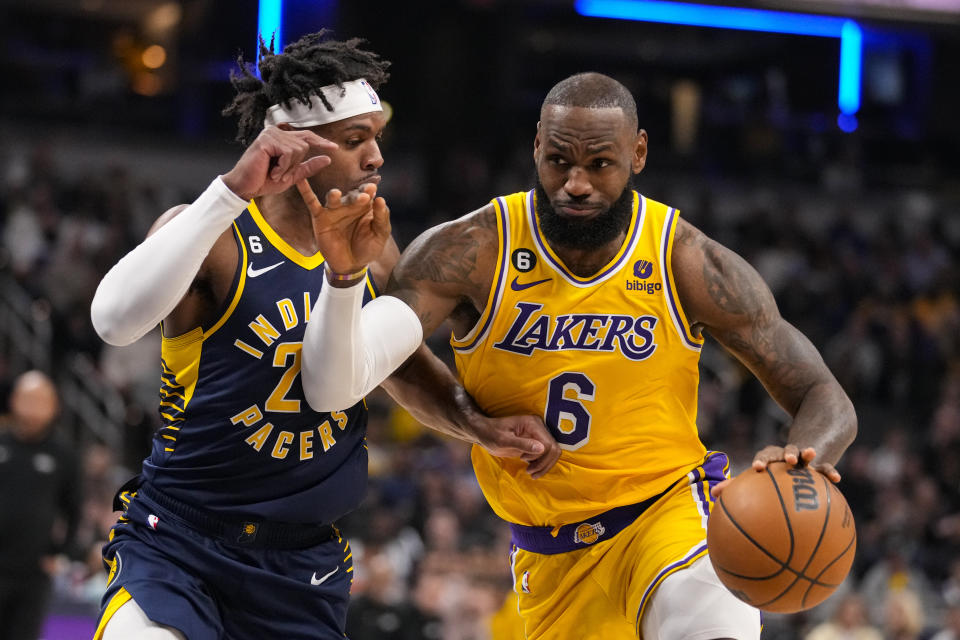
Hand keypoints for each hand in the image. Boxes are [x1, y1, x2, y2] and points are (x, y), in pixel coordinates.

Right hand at [221, 126, 337, 199]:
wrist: (245, 187)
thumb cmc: (264, 181)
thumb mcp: (291, 175)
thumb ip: (308, 167)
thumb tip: (327, 159)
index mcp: (281, 137)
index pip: (306, 136)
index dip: (321, 141)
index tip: (334, 147)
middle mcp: (276, 131)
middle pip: (305, 144)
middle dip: (296, 164)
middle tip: (280, 175)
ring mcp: (271, 133)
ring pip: (298, 149)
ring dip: (288, 167)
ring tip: (274, 173)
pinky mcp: (266, 139)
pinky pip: (288, 153)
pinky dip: (283, 166)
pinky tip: (271, 171)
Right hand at [297, 181, 390, 277]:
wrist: (351, 266)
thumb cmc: (367, 248)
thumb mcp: (380, 234)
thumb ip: (381, 218)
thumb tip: (381, 199)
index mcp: (365, 206)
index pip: (367, 194)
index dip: (369, 191)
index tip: (372, 189)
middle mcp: (349, 205)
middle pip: (352, 196)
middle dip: (356, 196)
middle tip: (363, 198)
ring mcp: (334, 210)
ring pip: (333, 199)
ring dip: (334, 195)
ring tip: (336, 194)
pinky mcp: (320, 218)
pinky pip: (312, 202)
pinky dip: (306, 191)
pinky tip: (300, 180)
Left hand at [474, 415, 560, 478]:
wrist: (484, 432)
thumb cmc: (490, 434)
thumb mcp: (503, 440)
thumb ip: (522, 444)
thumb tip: (541, 449)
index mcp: (532, 424)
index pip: (549, 444)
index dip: (540, 457)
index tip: (523, 459)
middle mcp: (539, 427)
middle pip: (554, 449)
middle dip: (544, 464)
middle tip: (530, 473)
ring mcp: (538, 435)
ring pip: (552, 453)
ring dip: (544, 466)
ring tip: (530, 473)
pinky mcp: (536, 442)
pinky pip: (546, 455)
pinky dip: (541, 465)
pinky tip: (531, 469)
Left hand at [710, 445, 839, 497]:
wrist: (795, 461)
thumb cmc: (769, 477)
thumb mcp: (755, 481)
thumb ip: (736, 488)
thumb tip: (713, 494)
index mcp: (770, 459)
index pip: (764, 456)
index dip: (761, 460)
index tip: (758, 468)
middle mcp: (785, 457)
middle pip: (785, 450)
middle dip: (787, 453)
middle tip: (789, 459)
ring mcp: (803, 460)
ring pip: (805, 454)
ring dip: (808, 454)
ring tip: (812, 454)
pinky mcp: (818, 467)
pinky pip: (825, 468)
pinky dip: (830, 471)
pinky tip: (836, 479)